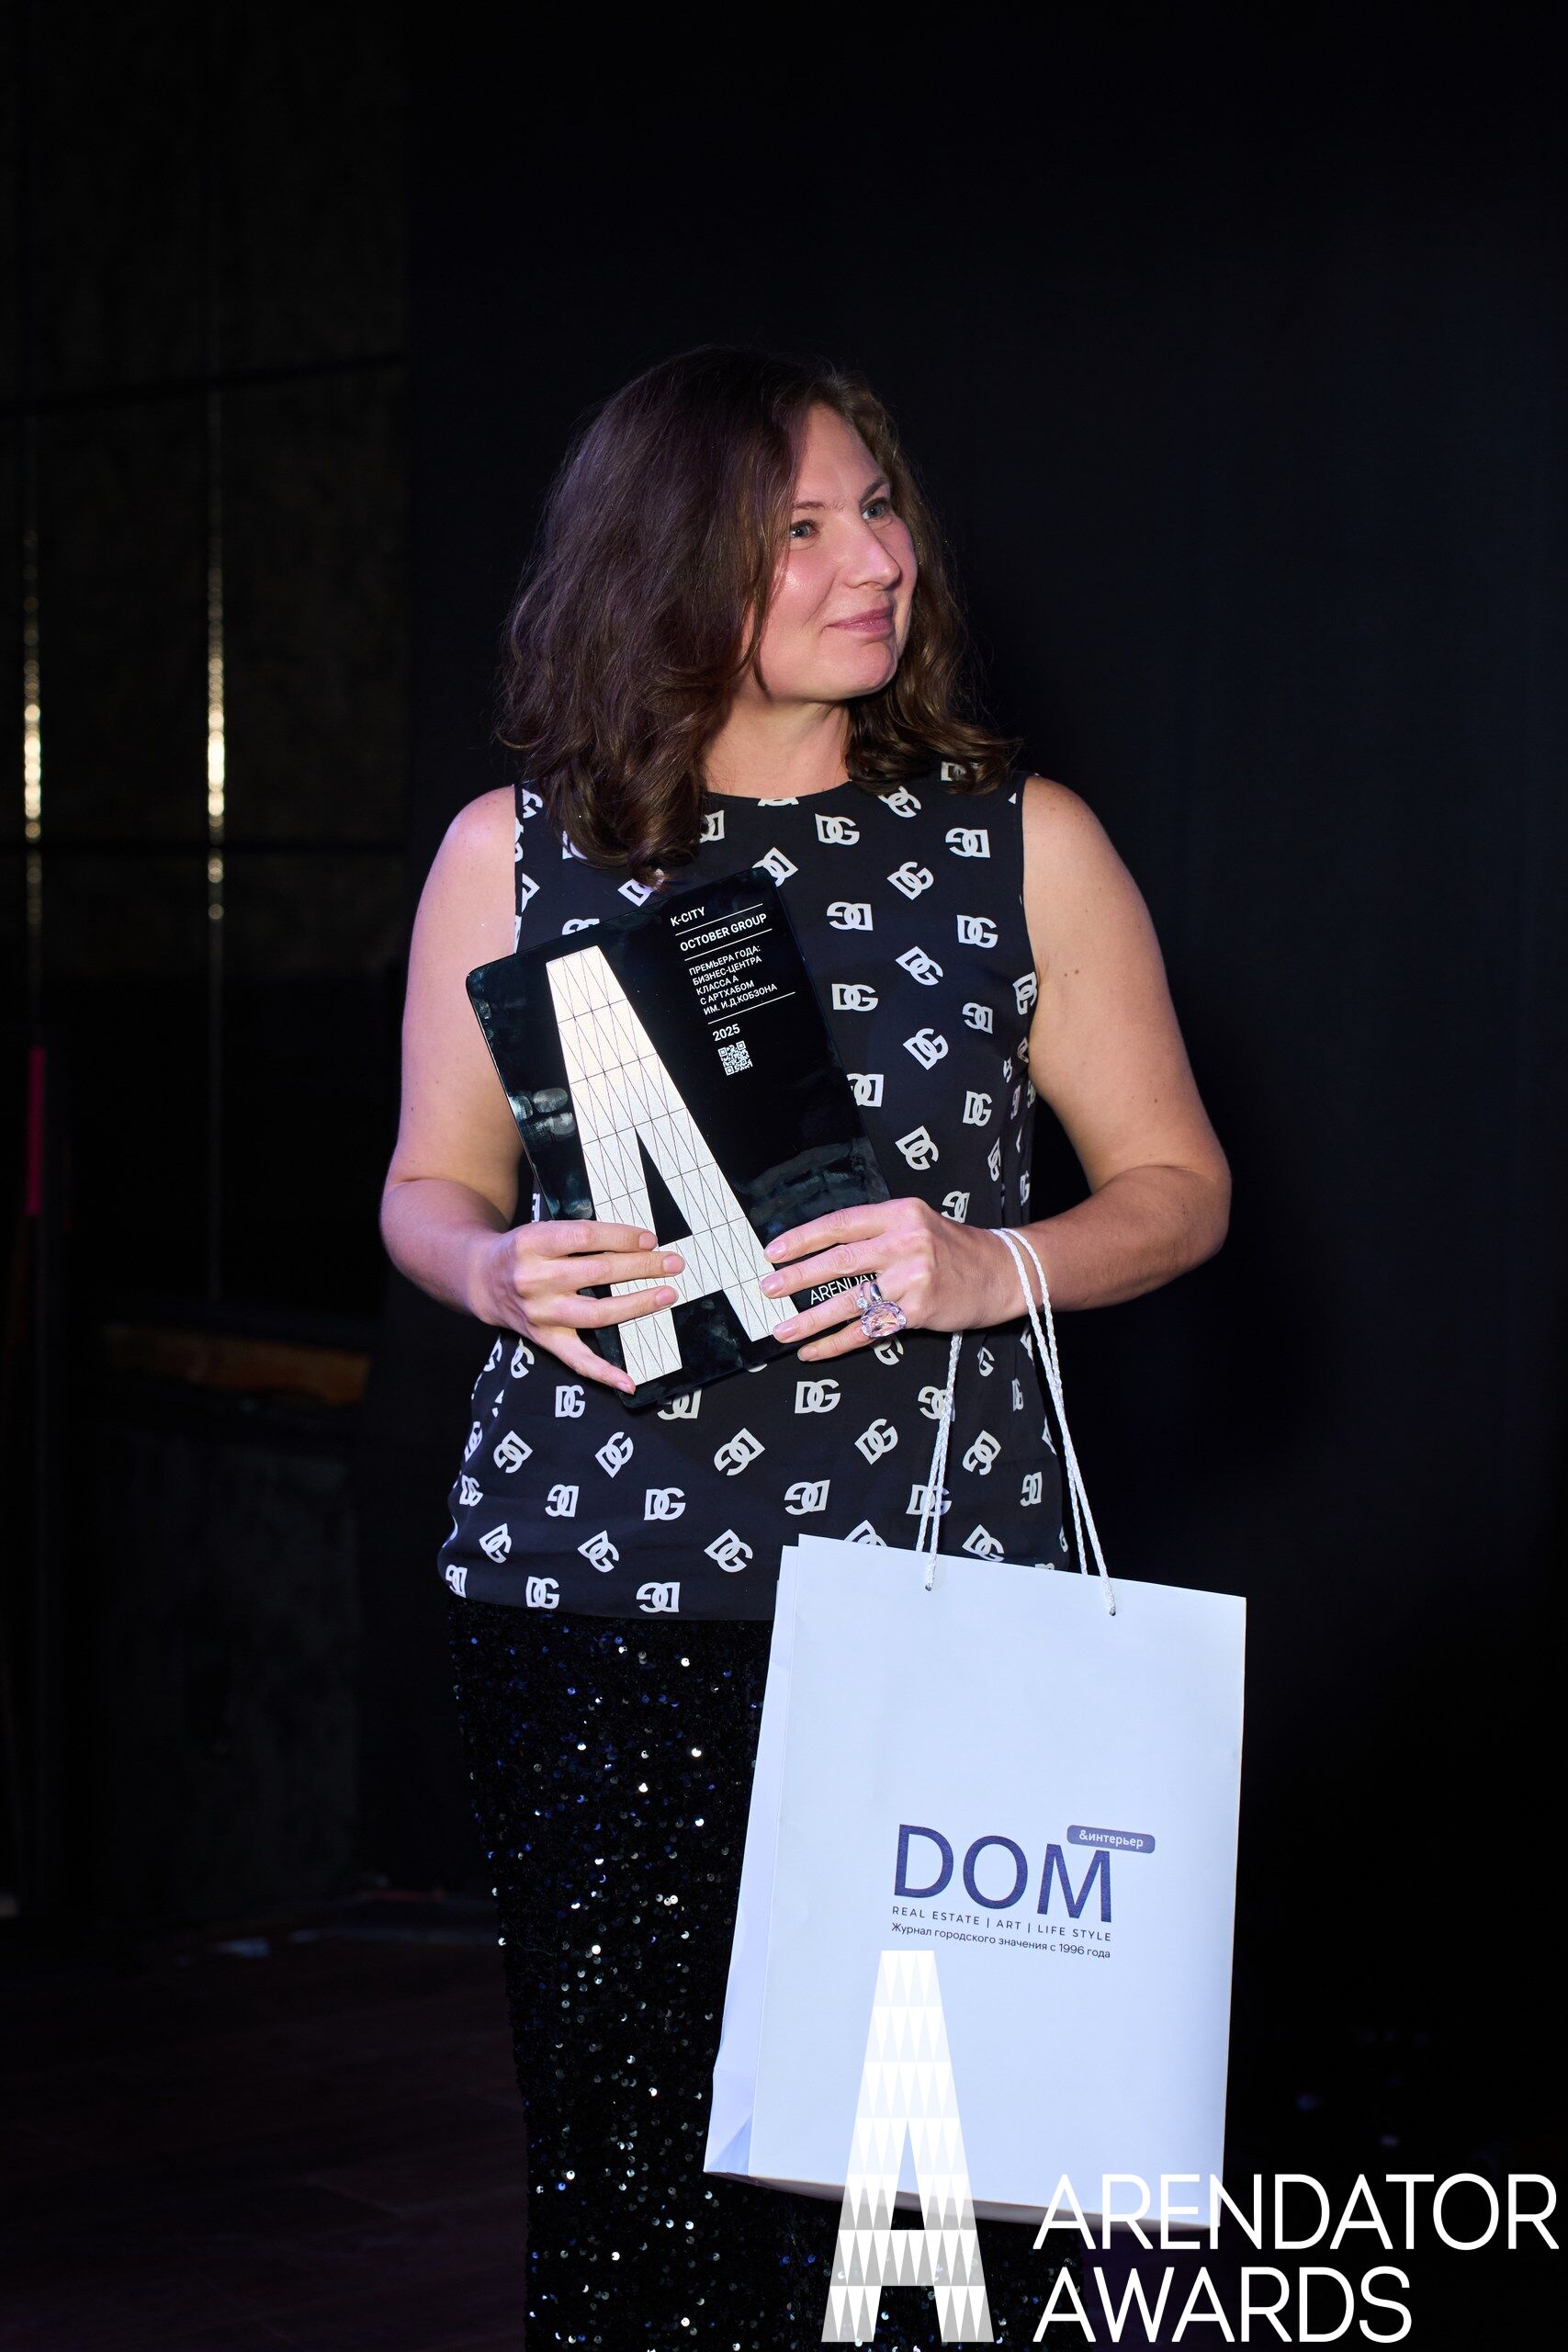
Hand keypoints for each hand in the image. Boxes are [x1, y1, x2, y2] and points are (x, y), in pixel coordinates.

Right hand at [467, 1217, 684, 1394]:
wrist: (481, 1280)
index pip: (585, 1236)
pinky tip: (630, 1381)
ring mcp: (540, 1313)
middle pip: (598, 1272)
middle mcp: (534, 1279)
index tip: (650, 1239)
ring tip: (666, 1294)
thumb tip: (637, 1241)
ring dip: (638, 1304)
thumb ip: (578, 1234)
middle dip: (641, 1267)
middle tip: (673, 1263)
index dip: (621, 1237)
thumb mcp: (540, 1229)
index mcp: (532, 1243)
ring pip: (597, 1312)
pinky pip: (577, 1360)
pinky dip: (605, 1373)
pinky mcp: (544, 1339)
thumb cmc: (524, 1251)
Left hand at [758, 1199, 1016, 1363]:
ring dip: (811, 1319)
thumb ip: (877, 1232)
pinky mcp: (919, 1309)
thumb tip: (823, 1250)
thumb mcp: (917, 1224)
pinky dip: (837, 1343)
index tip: (773, 1252)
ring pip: (850, 1301)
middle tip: (767, 1289)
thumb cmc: (954, 1249)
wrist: (1003, 1272)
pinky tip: (815, 1351)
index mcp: (899, 1214)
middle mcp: (904, 1242)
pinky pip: (869, 1329)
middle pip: (839, 1261)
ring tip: (783, 1330)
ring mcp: (912, 1277)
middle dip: (798, 1278)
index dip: (803, 1238)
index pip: (840, 1223)